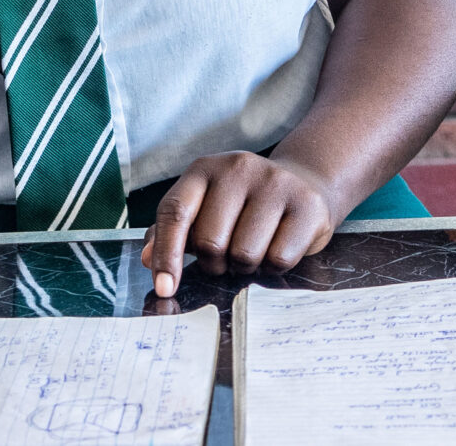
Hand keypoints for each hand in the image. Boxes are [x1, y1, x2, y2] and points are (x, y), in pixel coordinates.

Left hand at [141, 151, 339, 298]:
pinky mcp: (307, 204)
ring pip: (245, 254)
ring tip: (253, 249)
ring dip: (245, 267)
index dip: (167, 255)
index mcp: (204, 168)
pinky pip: (279, 259)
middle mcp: (239, 167)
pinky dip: (274, 267)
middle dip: (215, 263)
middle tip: (226, 256)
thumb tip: (148, 259)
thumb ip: (172, 233)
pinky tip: (277, 246)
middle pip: (210, 242)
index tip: (164, 289)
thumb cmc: (243, 205)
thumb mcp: (204, 208)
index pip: (175, 212)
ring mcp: (276, 182)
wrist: (305, 182)